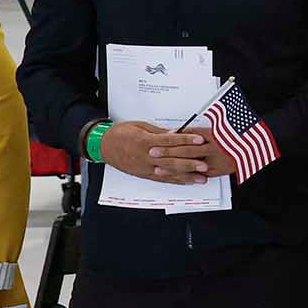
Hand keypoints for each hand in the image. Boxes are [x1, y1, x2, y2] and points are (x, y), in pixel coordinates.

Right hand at [101, 119, 225, 184]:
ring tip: (201, 178)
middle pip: (171, 160)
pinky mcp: (145, 174)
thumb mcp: (140, 126)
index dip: (185, 140)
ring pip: (169, 172)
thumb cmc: (121, 133)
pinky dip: (176, 181)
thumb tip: (176, 133)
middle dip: (189, 163)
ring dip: (187, 176)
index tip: (199, 140)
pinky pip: (163, 179)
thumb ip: (159, 132)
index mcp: (145, 141)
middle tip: (205, 164)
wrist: (103, 146)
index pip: (169, 141)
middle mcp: (146, 156)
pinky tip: (188, 181)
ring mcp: (146, 167)